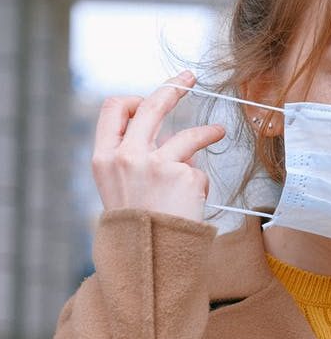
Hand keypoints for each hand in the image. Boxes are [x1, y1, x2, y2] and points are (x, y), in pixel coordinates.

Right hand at [91, 71, 225, 221]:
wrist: (147, 259)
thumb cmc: (137, 228)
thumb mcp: (120, 189)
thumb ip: (135, 160)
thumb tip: (167, 138)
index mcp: (104, 157)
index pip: (114, 109)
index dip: (135, 98)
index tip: (153, 96)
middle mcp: (127, 156)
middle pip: (151, 107)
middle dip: (172, 87)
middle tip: (189, 79)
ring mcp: (156, 164)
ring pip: (187, 136)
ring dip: (206, 131)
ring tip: (218, 131)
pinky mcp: (183, 176)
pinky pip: (198, 173)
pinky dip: (199, 186)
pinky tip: (192, 204)